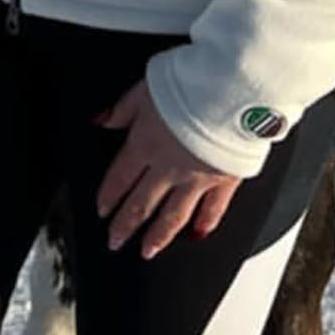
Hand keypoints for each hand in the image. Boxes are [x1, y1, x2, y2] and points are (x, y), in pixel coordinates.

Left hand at [94, 79, 245, 257]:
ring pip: (173, 215)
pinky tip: (199, 233)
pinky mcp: (226, 179)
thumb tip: (102, 122)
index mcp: (146, 144)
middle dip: (125, 226)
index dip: (108, 197)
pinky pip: (214, 209)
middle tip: (115, 242)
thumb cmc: (191, 83)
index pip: (120, 178)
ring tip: (148, 250)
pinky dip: (205, 223)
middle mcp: (169, 167)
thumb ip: (123, 108)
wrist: (233, 91)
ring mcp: (198, 178)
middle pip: (141, 204)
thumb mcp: (145, 85)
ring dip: (158, 236)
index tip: (102, 211)